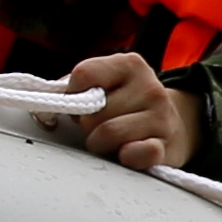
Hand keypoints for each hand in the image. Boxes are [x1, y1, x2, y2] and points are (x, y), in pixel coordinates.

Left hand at [63, 51, 201, 173]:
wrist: (172, 127)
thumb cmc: (126, 106)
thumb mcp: (107, 84)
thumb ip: (77, 87)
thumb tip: (49, 107)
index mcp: (130, 65)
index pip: (84, 74)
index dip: (72, 94)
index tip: (79, 103)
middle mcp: (150, 87)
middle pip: (93, 110)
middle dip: (87, 124)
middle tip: (97, 126)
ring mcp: (161, 117)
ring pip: (108, 133)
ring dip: (100, 143)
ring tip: (108, 141)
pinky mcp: (165, 146)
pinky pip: (135, 153)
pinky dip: (124, 156)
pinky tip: (124, 153)